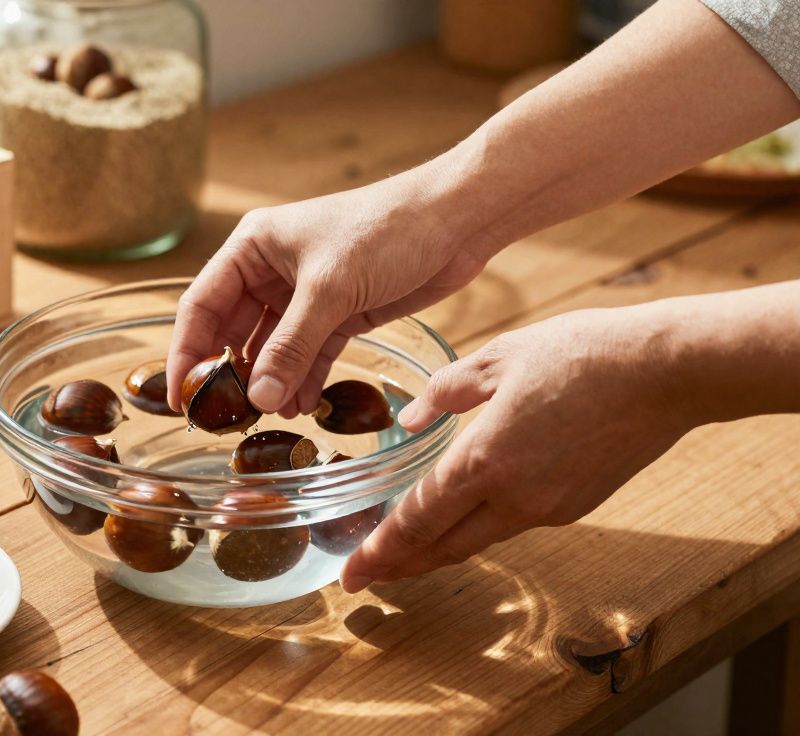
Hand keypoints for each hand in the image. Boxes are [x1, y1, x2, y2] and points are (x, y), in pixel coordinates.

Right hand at [166, 166, 488, 417]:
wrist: (456, 219)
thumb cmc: (387, 229)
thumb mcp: (330, 290)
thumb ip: (291, 347)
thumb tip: (259, 400)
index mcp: (253, 247)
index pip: (201, 305)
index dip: (186, 354)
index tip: (180, 400)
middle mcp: (271, 270)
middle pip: (233, 331)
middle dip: (231, 375)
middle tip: (226, 420)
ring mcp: (305, 294)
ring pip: (273, 348)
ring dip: (271, 383)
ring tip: (268, 420)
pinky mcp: (340, 313)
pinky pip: (309, 354)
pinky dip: (304, 380)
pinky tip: (300, 408)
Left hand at [339, 304, 700, 591]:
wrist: (665, 370)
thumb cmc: (580, 353)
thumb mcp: (498, 357)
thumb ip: (445, 392)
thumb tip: (407, 421)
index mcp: (485, 459)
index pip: (417, 520)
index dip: (380, 552)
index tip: (350, 575)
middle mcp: (515, 497)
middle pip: (444, 547)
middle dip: (399, 566)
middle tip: (364, 577)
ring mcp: (549, 507)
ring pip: (479, 539)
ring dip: (438, 549)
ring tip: (404, 552)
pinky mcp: (576, 506)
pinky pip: (513, 523)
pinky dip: (479, 527)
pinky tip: (464, 515)